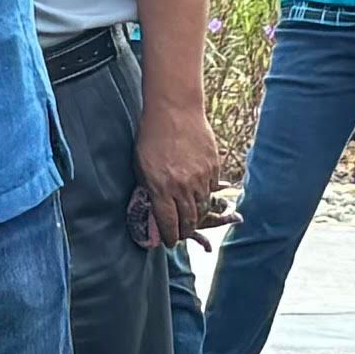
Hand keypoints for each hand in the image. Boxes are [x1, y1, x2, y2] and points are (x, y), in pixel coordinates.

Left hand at [133, 98, 222, 247]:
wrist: (174, 111)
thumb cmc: (152, 136)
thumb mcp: (141, 165)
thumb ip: (149, 188)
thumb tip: (154, 207)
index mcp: (161, 188)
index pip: (168, 222)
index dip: (169, 236)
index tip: (169, 243)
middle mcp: (183, 187)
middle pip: (188, 219)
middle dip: (184, 231)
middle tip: (181, 235)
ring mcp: (200, 178)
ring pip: (202, 207)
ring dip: (196, 217)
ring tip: (191, 220)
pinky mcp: (213, 168)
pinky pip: (211, 190)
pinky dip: (205, 197)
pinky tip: (199, 197)